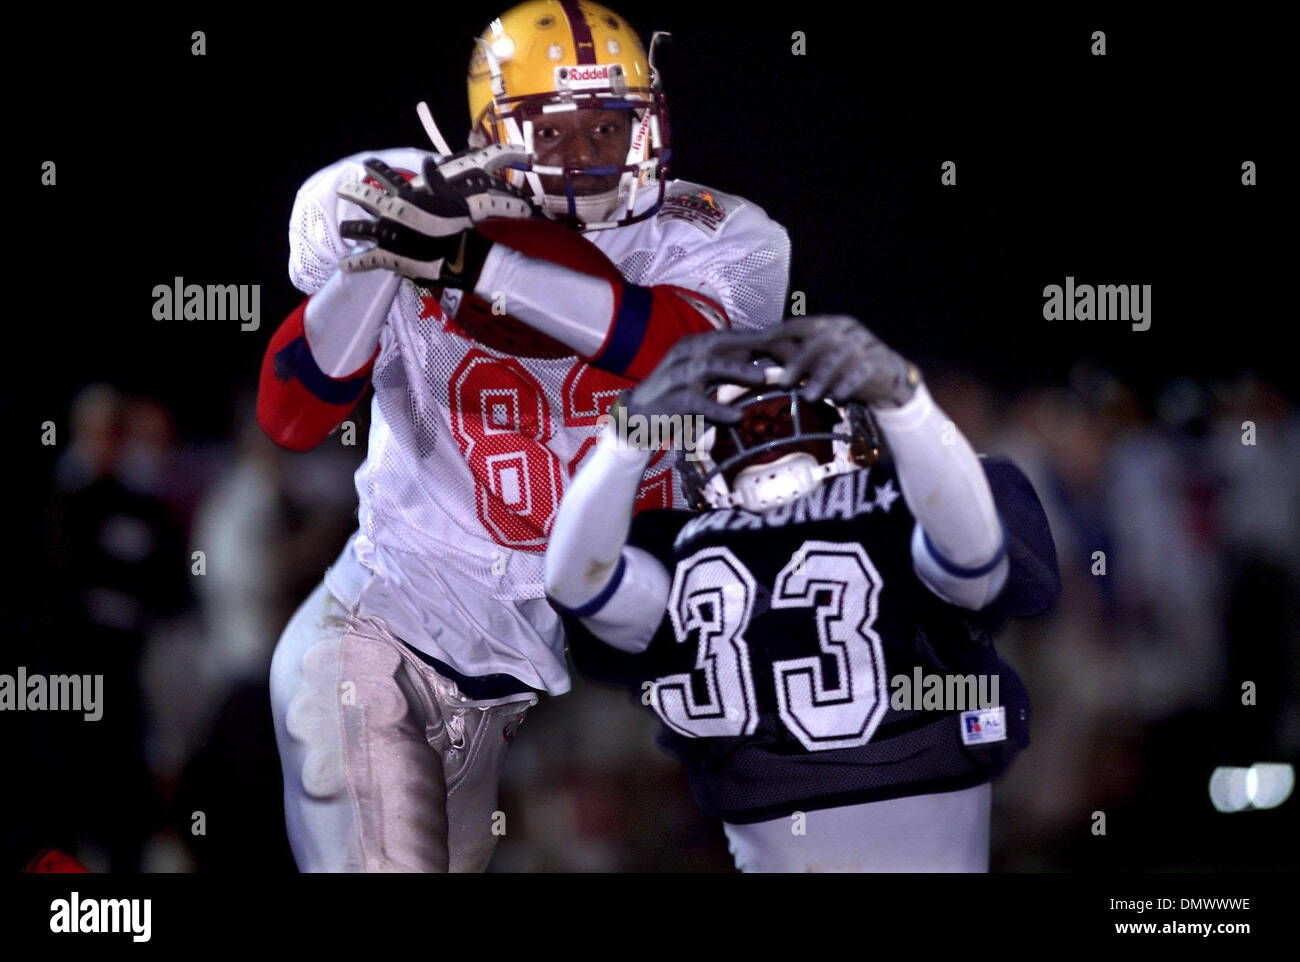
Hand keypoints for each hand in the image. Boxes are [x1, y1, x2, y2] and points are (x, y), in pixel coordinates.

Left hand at [335, 152, 536, 287]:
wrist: (456, 256)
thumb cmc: (456, 225)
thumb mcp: (449, 197)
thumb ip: (435, 180)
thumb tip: (429, 161)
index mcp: (406, 196)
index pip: (386, 176)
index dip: (375, 168)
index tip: (365, 164)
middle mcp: (391, 212)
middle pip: (364, 198)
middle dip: (351, 192)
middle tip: (342, 190)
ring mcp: (385, 235)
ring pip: (358, 229)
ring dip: (350, 228)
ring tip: (344, 229)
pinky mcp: (386, 257)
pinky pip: (365, 260)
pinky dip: (354, 263)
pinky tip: (344, 264)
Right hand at [623, 330, 772, 424]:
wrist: (637, 417)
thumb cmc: (677, 396)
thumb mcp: (704, 378)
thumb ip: (729, 369)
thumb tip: (766, 364)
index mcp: (695, 345)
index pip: (731, 336)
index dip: (760, 338)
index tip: (789, 342)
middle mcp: (685, 354)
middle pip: (722, 343)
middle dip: (753, 345)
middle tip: (782, 351)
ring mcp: (676, 376)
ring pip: (708, 367)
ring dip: (736, 370)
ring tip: (762, 378)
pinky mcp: (671, 400)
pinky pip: (696, 402)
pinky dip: (717, 409)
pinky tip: (736, 416)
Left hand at [759, 315, 920, 407]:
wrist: (887, 378)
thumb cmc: (844, 368)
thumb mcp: (819, 359)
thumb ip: (794, 355)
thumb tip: (756, 353)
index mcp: (830, 324)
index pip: (802, 324)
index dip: (781, 332)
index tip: (761, 343)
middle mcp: (847, 330)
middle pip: (819, 342)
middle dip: (799, 362)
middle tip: (783, 382)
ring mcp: (865, 344)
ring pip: (839, 358)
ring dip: (822, 378)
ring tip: (809, 397)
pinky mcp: (878, 362)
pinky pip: (861, 373)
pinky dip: (847, 386)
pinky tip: (836, 399)